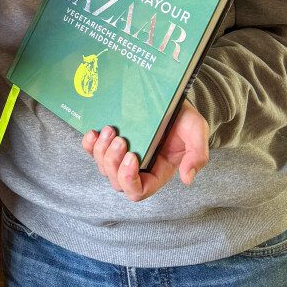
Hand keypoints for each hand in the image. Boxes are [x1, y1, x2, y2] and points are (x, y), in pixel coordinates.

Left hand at [81, 99, 208, 201]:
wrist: (170, 96)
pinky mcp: (110, 140)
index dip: (130, 180)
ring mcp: (122, 154)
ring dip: (101, 152)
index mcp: (157, 171)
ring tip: (110, 130)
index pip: (139, 191)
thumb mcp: (196, 131)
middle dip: (113, 162)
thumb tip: (187, 179)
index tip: (132, 157)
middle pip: (117, 181)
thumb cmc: (183, 116)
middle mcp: (138, 167)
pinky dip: (89, 145)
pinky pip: (92, 151)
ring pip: (103, 167)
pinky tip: (92, 132)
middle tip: (120, 139)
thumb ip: (197, 154)